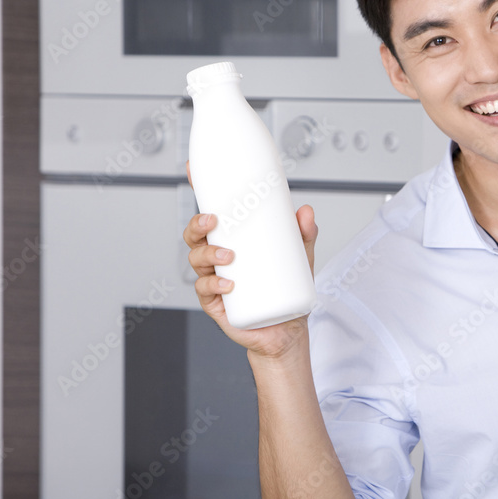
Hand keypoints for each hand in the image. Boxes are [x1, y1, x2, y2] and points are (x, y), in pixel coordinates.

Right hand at [183, 161, 317, 358]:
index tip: (192, 170)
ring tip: (229, 257)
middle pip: (194, 235)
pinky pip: (205, 290)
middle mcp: (217, 257)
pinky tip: (228, 284)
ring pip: (196, 260)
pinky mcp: (216, 303)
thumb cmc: (285, 289)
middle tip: (213, 221)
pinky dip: (213, 285)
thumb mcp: (300, 256)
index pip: (211, 213)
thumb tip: (306, 211)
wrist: (286, 328)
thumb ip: (304, 233)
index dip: (199, 191)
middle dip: (197, 224)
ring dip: (208, 255)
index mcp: (232, 240)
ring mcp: (214, 279)